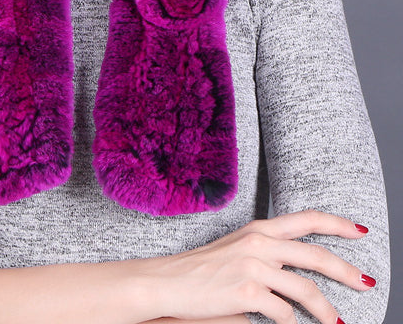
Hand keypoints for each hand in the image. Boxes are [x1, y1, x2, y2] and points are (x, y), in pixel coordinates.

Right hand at [140, 210, 372, 323]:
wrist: (167, 281)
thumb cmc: (200, 270)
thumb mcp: (236, 251)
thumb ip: (266, 255)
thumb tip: (296, 276)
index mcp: (258, 228)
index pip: (307, 218)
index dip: (337, 224)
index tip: (359, 231)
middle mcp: (259, 242)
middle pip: (316, 255)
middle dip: (347, 271)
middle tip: (366, 283)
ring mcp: (253, 266)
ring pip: (307, 290)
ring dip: (327, 311)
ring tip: (337, 323)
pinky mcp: (247, 292)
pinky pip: (284, 314)